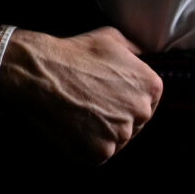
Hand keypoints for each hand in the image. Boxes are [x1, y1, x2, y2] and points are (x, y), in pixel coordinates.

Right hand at [0, 26, 163, 164]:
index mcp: (151, 86)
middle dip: (116, 118)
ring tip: (80, 116)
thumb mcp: (112, 38)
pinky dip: (86, 147)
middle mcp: (142, 111)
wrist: (43, 72)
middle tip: (92, 106)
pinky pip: (98, 155)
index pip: (148, 102)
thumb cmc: (75, 53)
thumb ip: (135, 51)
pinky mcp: (100, 152)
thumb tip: (143, 56)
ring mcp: (122, 134)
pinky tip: (73, 128)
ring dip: (101, 134)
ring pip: (116, 141)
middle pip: (134, 124)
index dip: (127, 101)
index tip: (109, 98)